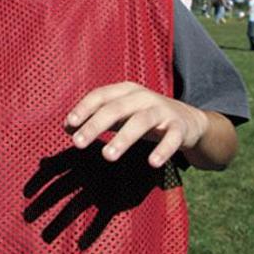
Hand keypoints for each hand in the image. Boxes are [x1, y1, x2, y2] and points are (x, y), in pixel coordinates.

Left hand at [65, 81, 209, 167]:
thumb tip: (67, 127)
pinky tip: (152, 162)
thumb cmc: (142, 116)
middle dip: (96, 125)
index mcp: (125, 90)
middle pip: (116, 108)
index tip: (69, 124)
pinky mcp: (179, 127)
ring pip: (141, 122)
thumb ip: (94, 118)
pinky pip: (171, 139)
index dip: (84, 108)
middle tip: (78, 144)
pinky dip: (163, 150)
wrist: (187, 120)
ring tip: (108, 156)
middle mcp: (142, 97)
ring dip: (123, 139)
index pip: (100, 95)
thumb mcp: (119, 115)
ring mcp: (162, 111)